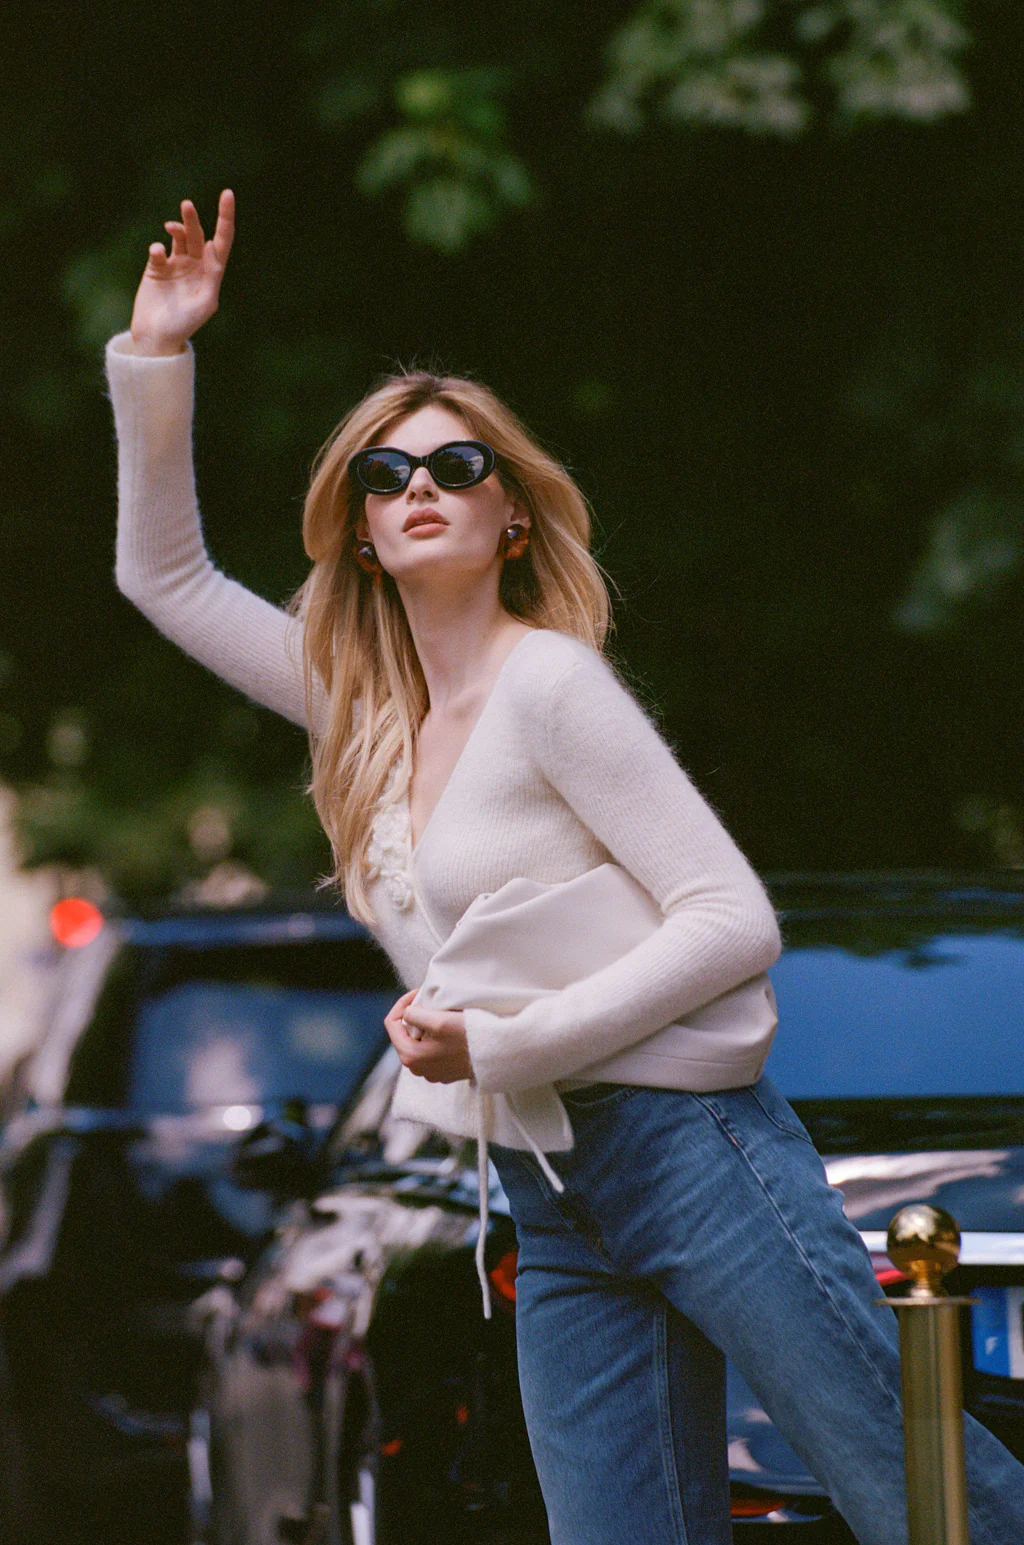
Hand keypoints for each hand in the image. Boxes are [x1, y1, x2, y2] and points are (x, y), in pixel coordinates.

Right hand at [129, 189, 235, 354]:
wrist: (156, 337)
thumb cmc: (184, 325)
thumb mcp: (204, 305)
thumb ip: (212, 278)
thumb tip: (216, 250)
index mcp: (212, 273)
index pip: (223, 241)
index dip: (225, 218)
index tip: (227, 194)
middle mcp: (196, 265)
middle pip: (199, 235)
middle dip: (194, 220)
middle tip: (188, 206)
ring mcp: (176, 265)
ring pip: (180, 237)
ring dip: (179, 227)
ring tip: (171, 227)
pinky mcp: (157, 267)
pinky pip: (158, 250)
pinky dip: (158, 249)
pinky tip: (157, 253)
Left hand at [384, 989, 473, 1083]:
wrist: (496, 1054)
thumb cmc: (468, 1037)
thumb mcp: (438, 1020)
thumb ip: (414, 1014)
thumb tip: (407, 1013)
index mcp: (410, 1056)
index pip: (392, 1023)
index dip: (403, 1004)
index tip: (418, 993)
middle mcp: (418, 1068)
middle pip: (405, 1032)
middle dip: (415, 1015)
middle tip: (430, 1001)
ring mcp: (432, 1072)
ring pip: (419, 1040)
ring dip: (427, 1025)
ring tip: (442, 1015)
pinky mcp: (445, 1071)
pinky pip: (433, 1050)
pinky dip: (437, 1037)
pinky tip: (451, 1030)